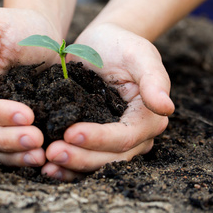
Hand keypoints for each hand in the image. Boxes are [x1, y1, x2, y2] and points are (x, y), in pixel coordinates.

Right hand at [0, 8, 62, 166]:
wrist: (39, 35)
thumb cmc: (16, 26)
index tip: (27, 115)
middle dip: (6, 139)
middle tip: (37, 139)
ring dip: (13, 154)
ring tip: (40, 153)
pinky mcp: (1, 128)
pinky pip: (4, 151)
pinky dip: (19, 156)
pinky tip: (39, 156)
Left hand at [41, 22, 174, 180]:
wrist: (102, 44)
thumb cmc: (122, 45)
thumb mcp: (139, 54)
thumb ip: (154, 79)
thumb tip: (166, 107)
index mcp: (147, 118)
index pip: (124, 137)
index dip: (99, 139)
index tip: (70, 133)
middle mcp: (134, 135)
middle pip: (110, 158)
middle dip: (81, 158)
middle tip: (51, 153)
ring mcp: (112, 140)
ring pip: (96, 164)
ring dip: (71, 168)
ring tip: (46, 164)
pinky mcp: (93, 139)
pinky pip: (83, 157)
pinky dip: (66, 166)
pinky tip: (45, 166)